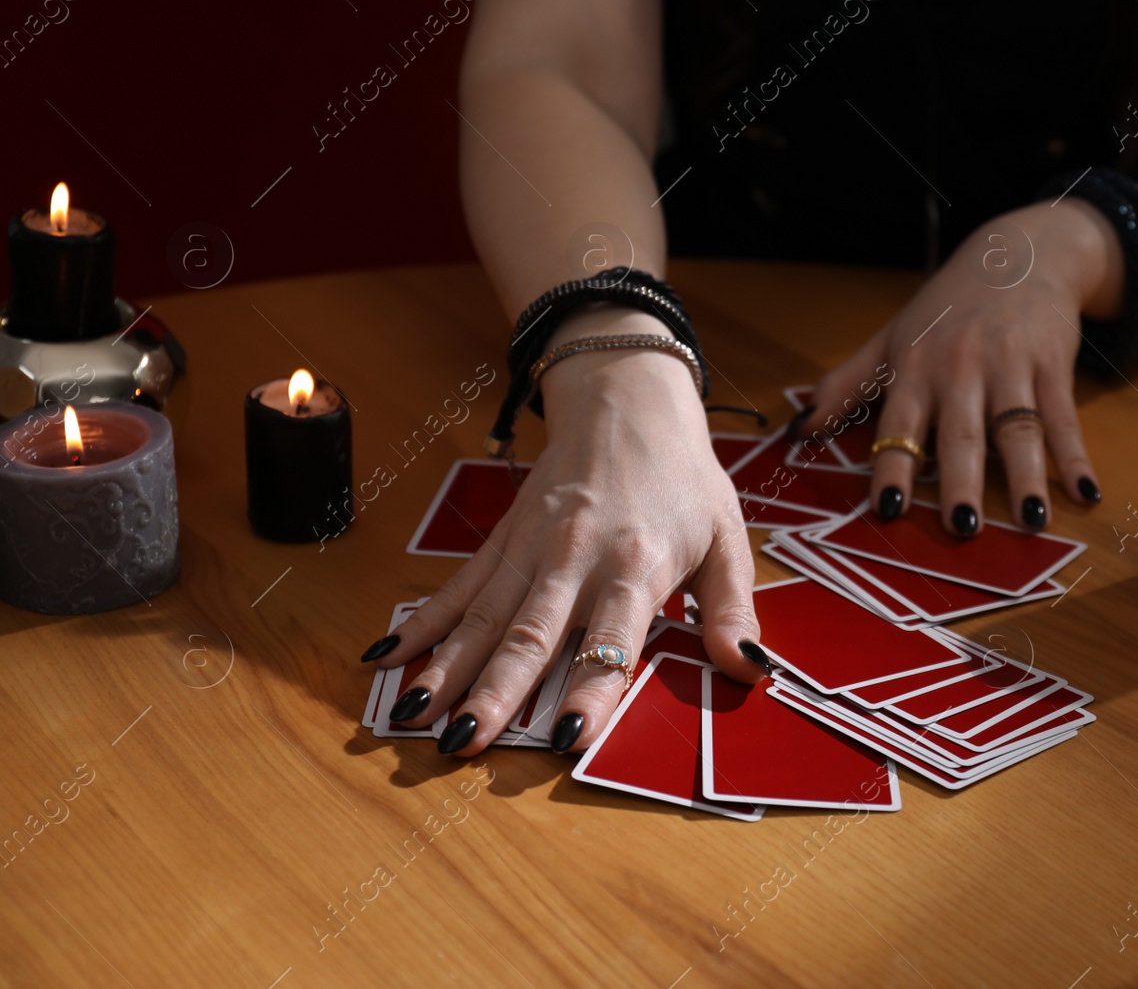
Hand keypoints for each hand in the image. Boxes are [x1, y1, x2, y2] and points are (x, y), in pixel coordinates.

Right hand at [364, 307, 767, 756]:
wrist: (627, 397)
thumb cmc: (684, 478)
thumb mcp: (727, 538)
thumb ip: (734, 610)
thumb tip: (750, 671)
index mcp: (637, 564)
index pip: (613, 637)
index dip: (592, 689)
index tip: (567, 738)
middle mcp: (576, 558)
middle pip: (531, 634)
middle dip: (496, 691)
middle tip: (462, 742)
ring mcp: (532, 548)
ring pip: (486, 617)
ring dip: (449, 668)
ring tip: (416, 716)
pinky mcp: (505, 538)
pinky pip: (460, 588)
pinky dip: (422, 624)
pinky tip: (386, 660)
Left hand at [809, 200, 1121, 534]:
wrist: (1017, 252)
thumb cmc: (947, 308)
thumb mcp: (892, 339)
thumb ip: (846, 385)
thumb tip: (798, 429)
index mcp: (915, 369)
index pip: (899, 426)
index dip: (893, 467)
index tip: (889, 509)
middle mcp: (960, 369)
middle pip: (962, 434)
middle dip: (961, 482)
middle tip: (962, 528)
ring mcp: (1010, 366)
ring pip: (1017, 429)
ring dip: (1026, 477)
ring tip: (1032, 522)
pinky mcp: (1053, 363)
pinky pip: (1063, 417)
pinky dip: (1075, 457)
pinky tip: (1086, 493)